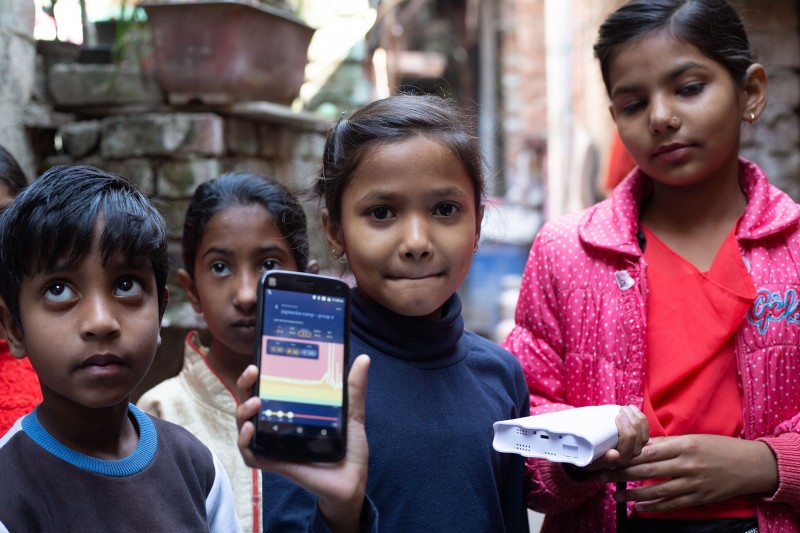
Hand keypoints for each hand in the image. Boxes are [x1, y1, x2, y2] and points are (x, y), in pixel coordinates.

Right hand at [236, 354, 370, 532]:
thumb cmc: (349, 447)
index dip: (259, 374)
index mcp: (292, 410)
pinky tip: (251, 429)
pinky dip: (245, 442)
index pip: (268, 388)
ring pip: (245, 426)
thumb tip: (363, 358)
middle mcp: (278, 426)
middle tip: (253, 372)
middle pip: (251, 403)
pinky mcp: (275, 463)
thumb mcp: (352, 413)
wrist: (353, 480)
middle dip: (245, 386)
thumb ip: (354, 388)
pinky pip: (250, 454)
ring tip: (255, 402)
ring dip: (243, 412)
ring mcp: (274, 444)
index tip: (261, 359)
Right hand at [564, 404, 648, 479]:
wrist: (587, 454)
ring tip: (628, 407)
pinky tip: (633, 409)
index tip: (617, 416)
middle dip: (633, 421)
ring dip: (639, 419)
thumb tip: (614, 454)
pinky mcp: (636, 442)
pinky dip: (641, 419)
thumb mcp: (589, 459)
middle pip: (639, 439)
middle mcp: (630, 456)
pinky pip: (645, 432)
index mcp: (620, 461)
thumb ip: (602, 460)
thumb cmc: (587, 455)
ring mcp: (635, 449)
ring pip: (645, 435)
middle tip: (622, 409)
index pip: (629, 444)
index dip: (626, 429)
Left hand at [603, 434, 777, 512]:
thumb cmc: (719, 448)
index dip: (626, 455)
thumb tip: (640, 446)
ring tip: (616, 494)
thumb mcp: (693, 439)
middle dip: (622, 474)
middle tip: (603, 476)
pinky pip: (672, 505)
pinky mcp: (700, 498)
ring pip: (657, 490)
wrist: (751, 465)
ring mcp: (694, 483)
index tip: (609, 458)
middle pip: (647, 470)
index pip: (648, 451)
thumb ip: (667, 444)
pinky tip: (638, 509)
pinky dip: (653, 508)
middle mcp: (687, 464)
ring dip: (633, 494)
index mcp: (684, 445)